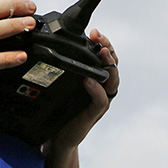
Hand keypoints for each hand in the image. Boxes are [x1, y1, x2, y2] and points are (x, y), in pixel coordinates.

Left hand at [49, 28, 119, 150]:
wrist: (57, 136)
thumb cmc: (61, 107)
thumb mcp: (63, 81)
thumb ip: (65, 66)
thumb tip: (53, 41)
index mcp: (96, 77)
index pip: (107, 55)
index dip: (104, 42)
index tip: (95, 32)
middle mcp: (102, 87)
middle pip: (113, 64)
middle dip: (108, 48)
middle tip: (99, 38)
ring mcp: (100, 100)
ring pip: (113, 80)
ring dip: (108, 65)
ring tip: (101, 53)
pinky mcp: (94, 113)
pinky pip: (101, 99)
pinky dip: (97, 89)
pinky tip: (89, 80)